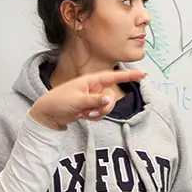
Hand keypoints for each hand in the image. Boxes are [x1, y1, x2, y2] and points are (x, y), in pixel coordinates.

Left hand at [29, 69, 147, 129]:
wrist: (48, 114)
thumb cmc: (59, 101)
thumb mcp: (77, 100)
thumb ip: (95, 100)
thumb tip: (110, 99)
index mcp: (91, 80)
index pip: (114, 76)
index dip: (129, 75)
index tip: (143, 74)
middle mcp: (95, 87)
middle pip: (111, 97)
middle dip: (103, 108)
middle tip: (88, 113)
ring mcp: (93, 98)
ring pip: (107, 107)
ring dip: (97, 114)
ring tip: (83, 115)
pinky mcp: (91, 107)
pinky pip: (101, 113)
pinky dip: (94, 117)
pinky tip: (82, 117)